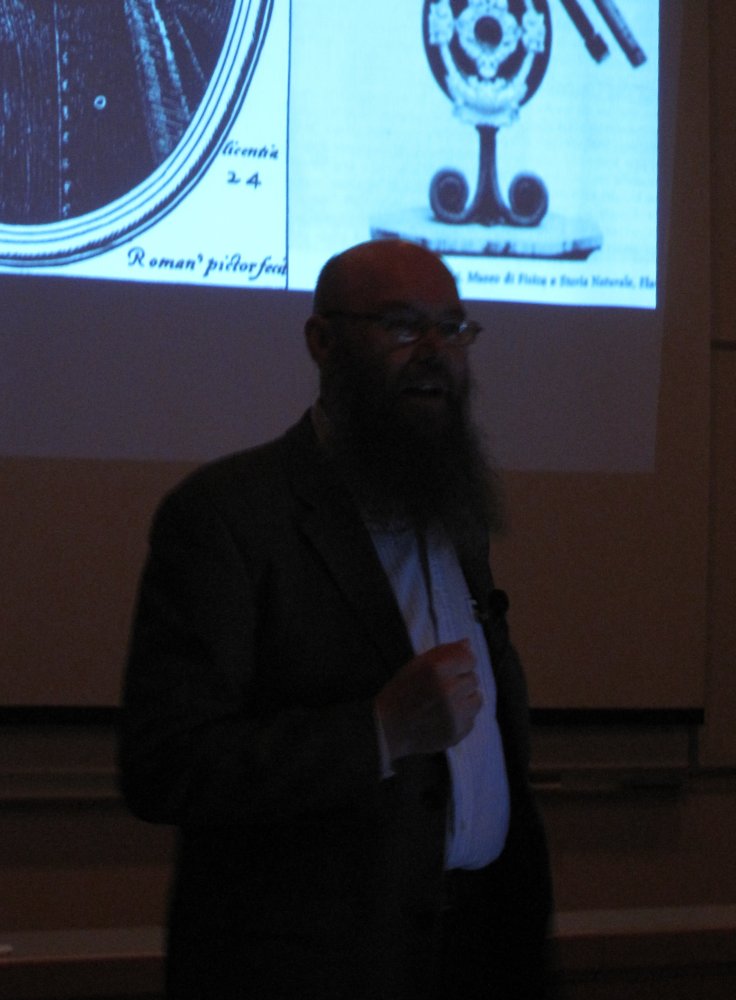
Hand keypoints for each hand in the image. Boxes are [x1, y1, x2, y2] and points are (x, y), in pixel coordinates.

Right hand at [375, 639, 481, 761]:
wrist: (389, 730)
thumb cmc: (400, 693)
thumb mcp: (415, 665)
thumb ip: (443, 652)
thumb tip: (467, 643)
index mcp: (435, 669)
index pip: (469, 658)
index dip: (460, 662)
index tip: (450, 669)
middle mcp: (448, 690)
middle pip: (473, 679)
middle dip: (460, 682)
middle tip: (441, 689)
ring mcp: (454, 714)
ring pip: (477, 699)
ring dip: (465, 700)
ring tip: (445, 704)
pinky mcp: (458, 732)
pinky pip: (471, 719)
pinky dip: (461, 718)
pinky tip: (443, 718)